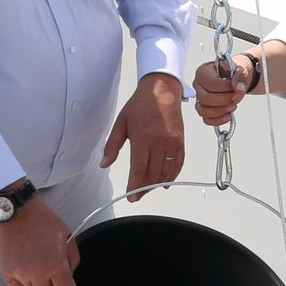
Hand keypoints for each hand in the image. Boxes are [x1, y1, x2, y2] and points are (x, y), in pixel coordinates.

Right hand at [0, 195, 81, 285]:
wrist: (18, 214)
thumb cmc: (43, 222)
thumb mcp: (67, 236)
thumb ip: (72, 260)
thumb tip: (70, 276)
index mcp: (55, 265)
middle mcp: (37, 273)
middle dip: (50, 284)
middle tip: (48, 266)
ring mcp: (20, 273)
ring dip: (34, 279)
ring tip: (34, 258)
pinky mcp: (7, 272)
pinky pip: (17, 285)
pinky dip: (21, 278)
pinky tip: (24, 263)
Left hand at [104, 75, 186, 190]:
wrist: (162, 90)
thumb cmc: (141, 105)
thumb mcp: (121, 123)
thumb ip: (112, 146)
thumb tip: (104, 164)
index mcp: (143, 138)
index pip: (139, 169)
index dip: (135, 185)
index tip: (131, 195)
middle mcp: (159, 142)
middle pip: (153, 174)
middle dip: (144, 188)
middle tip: (137, 195)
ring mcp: (172, 143)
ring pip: (166, 172)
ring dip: (157, 184)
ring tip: (148, 189)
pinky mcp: (180, 142)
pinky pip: (178, 164)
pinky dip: (172, 176)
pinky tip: (165, 182)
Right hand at [192, 53, 264, 128]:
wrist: (236, 78)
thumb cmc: (235, 71)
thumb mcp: (241, 68)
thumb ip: (240, 76)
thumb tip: (238, 88)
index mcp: (203, 71)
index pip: (211, 83)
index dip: (226, 88)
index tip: (237, 87)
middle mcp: (197, 85)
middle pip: (205, 98)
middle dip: (224, 100)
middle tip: (235, 98)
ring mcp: (199, 98)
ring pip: (203, 110)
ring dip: (221, 111)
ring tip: (233, 106)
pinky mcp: (203, 109)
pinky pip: (206, 119)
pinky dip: (218, 120)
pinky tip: (229, 116)